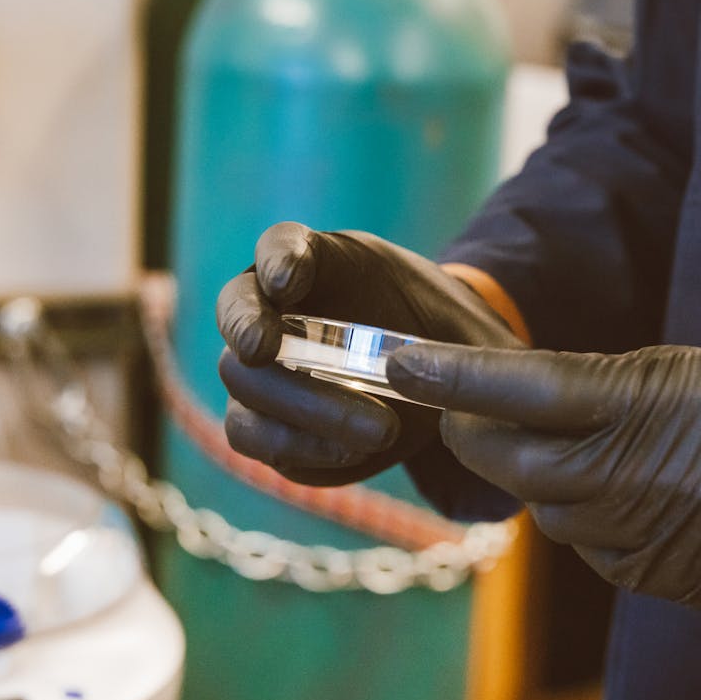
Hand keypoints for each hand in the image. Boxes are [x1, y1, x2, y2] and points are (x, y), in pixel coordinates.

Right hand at [216, 222, 522, 515]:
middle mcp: (278, 310)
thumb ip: (453, 341)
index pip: (279, 245)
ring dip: (298, 409)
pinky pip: (253, 435)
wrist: (439, 384)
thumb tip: (457, 376)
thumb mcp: (461, 325)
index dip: (276, 258)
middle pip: (239, 315)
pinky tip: (349, 454)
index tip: (290, 280)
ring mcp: (267, 368)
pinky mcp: (269, 421)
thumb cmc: (445, 336)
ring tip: (379, 430)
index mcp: (321, 264)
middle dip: (258, 338)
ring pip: (241, 384)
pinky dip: (295, 447)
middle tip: (272, 351)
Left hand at [387, 341, 700, 637]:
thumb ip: (653, 385)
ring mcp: (660, 545)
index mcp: (664, 409)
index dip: (454, 376)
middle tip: (456, 404)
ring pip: (549, 512)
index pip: (528, 388)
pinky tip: (608, 494)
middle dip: (471, 428)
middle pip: (514, 459)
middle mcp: (646, 484)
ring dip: (532, 475)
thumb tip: (592, 400)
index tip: (400, 363)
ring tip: (543, 441)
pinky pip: (599, 552)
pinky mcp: (681, 587)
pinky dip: (584, 518)